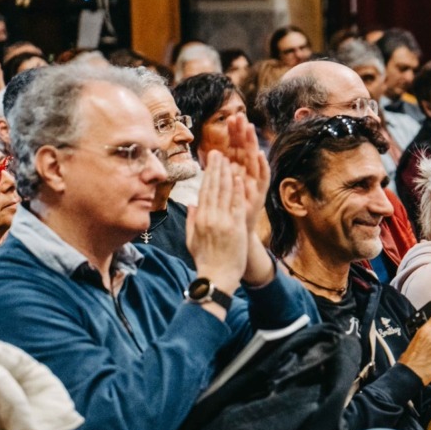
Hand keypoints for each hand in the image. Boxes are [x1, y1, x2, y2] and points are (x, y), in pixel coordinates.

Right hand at [186, 152, 248, 302]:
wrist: (216, 278)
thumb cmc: (205, 260)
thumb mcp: (191, 240)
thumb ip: (191, 220)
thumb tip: (191, 203)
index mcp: (199, 220)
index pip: (203, 192)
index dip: (207, 175)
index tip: (210, 162)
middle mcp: (209, 217)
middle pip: (213, 188)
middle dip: (216, 169)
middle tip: (218, 152)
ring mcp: (223, 222)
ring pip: (224, 193)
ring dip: (227, 174)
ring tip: (229, 159)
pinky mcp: (235, 227)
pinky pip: (236, 205)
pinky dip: (238, 191)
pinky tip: (239, 177)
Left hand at [221, 113, 268, 228]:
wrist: (237, 239)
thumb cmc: (226, 218)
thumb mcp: (217, 197)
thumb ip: (214, 182)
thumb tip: (209, 164)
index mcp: (235, 175)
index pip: (233, 150)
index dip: (232, 134)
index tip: (229, 118)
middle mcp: (247, 177)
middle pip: (244, 151)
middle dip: (241, 133)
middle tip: (239, 116)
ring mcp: (254, 186)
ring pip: (253, 160)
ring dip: (252, 143)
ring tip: (249, 127)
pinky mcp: (260, 195)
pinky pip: (262, 179)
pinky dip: (262, 167)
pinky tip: (260, 154)